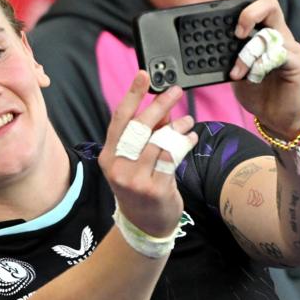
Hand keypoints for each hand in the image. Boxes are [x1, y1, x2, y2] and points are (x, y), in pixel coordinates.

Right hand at [98, 72, 195, 237]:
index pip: (119, 119)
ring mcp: (135, 179)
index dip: (132, 95)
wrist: (144, 224)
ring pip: (158, 142)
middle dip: (159, 105)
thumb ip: (146, 135)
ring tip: (188, 121)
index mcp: (108, 156)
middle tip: (175, 91)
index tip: (143, 75)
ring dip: (177, 127)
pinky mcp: (154, 189)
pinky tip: (190, 139)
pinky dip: (183, 145)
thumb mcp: (134, 161)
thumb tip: (160, 109)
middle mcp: (117, 167)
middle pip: (139, 128)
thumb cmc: (139, 187)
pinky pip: (172, 159)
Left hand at [226, 0, 299, 138]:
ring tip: (237, 71)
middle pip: (270, 3)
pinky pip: (279, 55)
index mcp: (261, 30)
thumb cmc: (256, 90)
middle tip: (236, 31)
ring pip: (270, 32)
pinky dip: (260, 65)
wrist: (277, 117)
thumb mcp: (233, 67)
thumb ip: (224, 52)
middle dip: (249, 11)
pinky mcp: (297, 64)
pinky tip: (252, 77)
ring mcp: (288, 48)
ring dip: (247, 52)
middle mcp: (277, 34)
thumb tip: (196, 44)